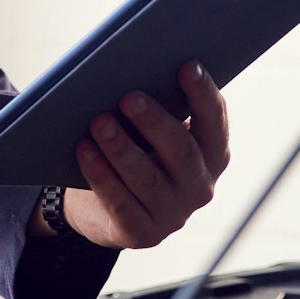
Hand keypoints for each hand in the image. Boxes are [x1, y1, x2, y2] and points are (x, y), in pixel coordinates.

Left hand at [51, 61, 230, 248]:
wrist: (105, 208)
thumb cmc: (134, 151)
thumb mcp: (149, 131)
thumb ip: (155, 106)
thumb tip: (132, 68)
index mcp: (211, 154)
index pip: (214, 122)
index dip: (203, 94)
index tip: (188, 65)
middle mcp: (199, 186)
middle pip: (182, 152)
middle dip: (155, 123)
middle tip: (129, 97)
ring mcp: (173, 214)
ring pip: (148, 179)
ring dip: (122, 148)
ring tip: (99, 122)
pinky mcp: (142, 234)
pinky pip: (121, 204)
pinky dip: (101, 176)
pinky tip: (85, 151)